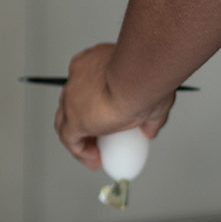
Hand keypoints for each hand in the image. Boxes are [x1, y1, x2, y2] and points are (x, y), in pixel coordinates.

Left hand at [55, 42, 173, 169]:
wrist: (140, 78)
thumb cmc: (148, 75)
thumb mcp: (153, 94)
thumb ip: (148, 113)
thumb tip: (149, 129)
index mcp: (94, 62)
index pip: (87, 84)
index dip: (94, 103)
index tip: (106, 116)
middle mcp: (79, 76)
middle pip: (74, 102)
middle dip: (85, 120)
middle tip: (99, 137)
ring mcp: (72, 97)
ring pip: (67, 120)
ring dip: (80, 137)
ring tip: (95, 152)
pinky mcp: (73, 118)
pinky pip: (70, 140)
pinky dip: (80, 151)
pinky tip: (93, 159)